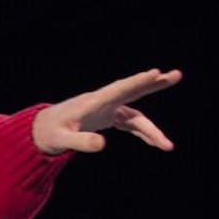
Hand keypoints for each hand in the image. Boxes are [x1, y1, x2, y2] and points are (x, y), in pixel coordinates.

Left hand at [32, 68, 182, 154]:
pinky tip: (155, 143)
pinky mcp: (108, 118)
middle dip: (154, 85)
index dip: (136, 82)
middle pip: (133, 91)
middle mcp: (103, 102)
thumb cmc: (49, 134)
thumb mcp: (61, 141)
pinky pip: (130, 124)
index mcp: (93, 103)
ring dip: (151, 128)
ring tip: (167, 146)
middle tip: (176, 75)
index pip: (118, 89)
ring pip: (135, 115)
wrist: (41, 130)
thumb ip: (80, 142)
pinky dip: (142, 133)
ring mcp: (107, 109)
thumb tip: (103, 145)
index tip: (154, 72)